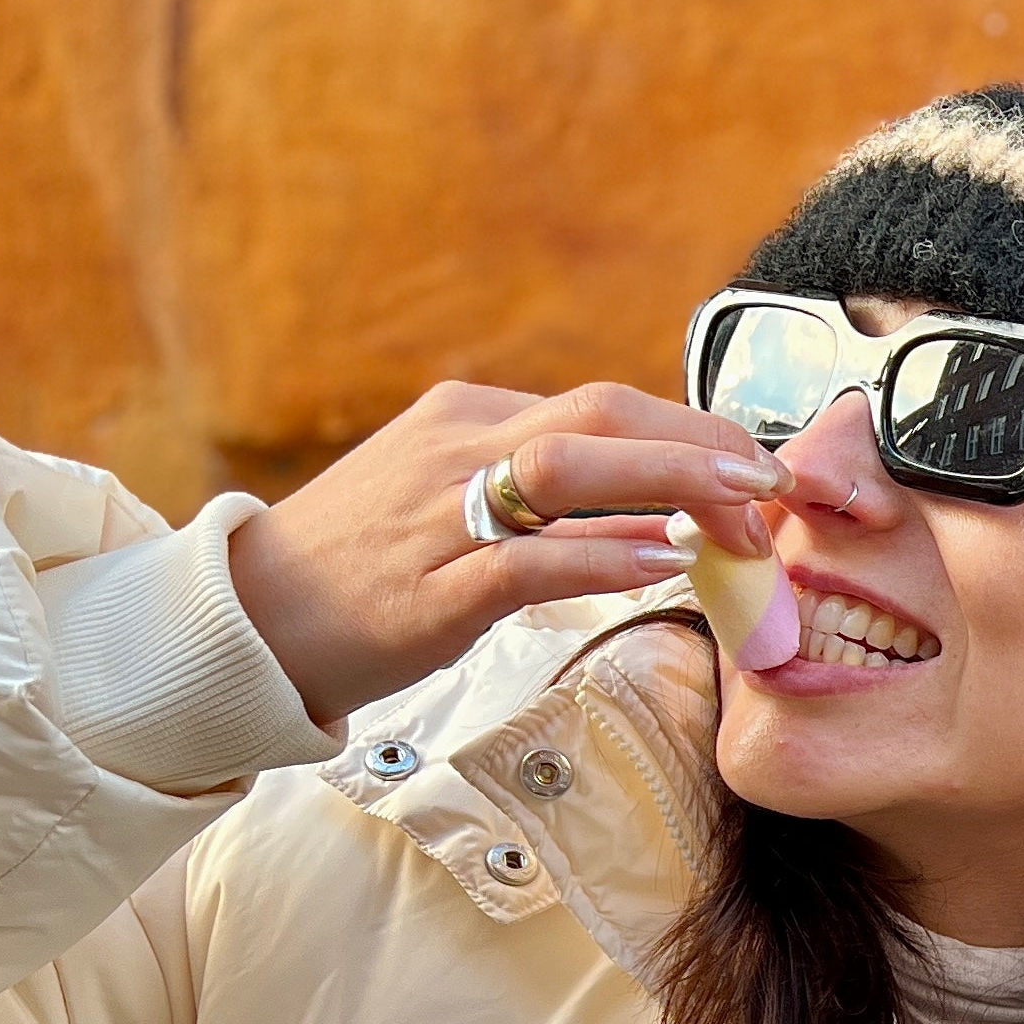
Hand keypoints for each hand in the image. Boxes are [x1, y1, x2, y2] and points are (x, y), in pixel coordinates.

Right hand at [225, 380, 792, 725]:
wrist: (250, 618)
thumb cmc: (367, 566)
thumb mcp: (452, 498)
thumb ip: (541, 492)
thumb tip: (649, 505)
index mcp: (469, 418)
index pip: (604, 405)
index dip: (693, 431)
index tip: (756, 469)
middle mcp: (457, 448)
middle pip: (599, 415)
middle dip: (698, 443)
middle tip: (772, 481)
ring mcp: (440, 515)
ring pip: (569, 469)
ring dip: (669, 481)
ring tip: (742, 507)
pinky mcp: (430, 590)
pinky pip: (526, 560)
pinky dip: (599, 556)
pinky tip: (660, 562)